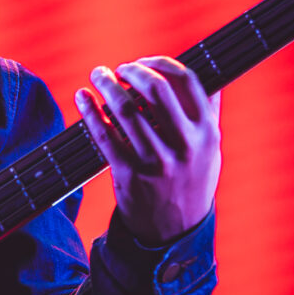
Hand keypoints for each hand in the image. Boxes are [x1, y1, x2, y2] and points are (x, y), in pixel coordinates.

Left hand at [74, 57, 220, 244]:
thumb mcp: (211, 149)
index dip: (160, 63)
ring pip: (126, 109)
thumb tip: (202, 75)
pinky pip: (104, 135)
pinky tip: (83, 98)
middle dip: (132, 71)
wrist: (175, 231)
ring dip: (107, 85)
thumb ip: (207, 113)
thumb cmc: (191, 181)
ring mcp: (156, 161)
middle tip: (118, 70)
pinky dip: (90, 111)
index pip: (186, 80)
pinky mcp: (129, 174)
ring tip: (98, 75)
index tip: (144, 62)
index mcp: (207, 132)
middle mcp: (184, 145)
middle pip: (155, 89)